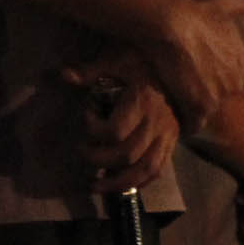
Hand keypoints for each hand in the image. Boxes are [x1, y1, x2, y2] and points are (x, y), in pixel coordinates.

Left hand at [63, 59, 179, 196]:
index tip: (85, 116)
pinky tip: (121, 185)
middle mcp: (157, 122)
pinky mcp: (172, 142)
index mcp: (143, 102)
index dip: (93, 130)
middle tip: (82, 150)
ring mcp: (167, 135)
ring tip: (95, 185)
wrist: (179, 64)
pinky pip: (158, 170)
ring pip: (145, 170)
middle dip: (99, 159)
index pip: (115, 131)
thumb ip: (90, 70)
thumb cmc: (143, 62)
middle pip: (127, 155)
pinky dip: (139, 183)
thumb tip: (63, 74)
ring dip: (118, 183)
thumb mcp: (117, 59)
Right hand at [144, 0, 243, 132]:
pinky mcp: (199, 108)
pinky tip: (172, 115)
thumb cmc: (196, 10)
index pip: (231, 77)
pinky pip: (193, 124)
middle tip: (184, 89)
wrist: (173, 24)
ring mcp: (219, 96)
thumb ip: (243, 2)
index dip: (213, 76)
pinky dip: (184, 123)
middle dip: (206, 94)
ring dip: (194, 109)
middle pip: (220, 95)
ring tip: (176, 103)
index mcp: (243, 61)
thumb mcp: (223, 2)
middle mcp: (236, 81)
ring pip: (207, 110)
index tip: (198, 73)